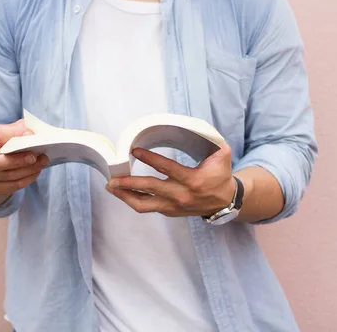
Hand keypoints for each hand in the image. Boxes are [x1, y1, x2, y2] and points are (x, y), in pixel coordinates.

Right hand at [0, 120, 48, 197]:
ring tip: (42, 162)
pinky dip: (27, 179)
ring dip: (28, 170)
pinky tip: (36, 171)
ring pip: (8, 176)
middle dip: (18, 160)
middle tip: (35, 157)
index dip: (15, 134)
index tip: (31, 134)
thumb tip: (31, 135)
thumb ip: (20, 128)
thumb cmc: (8, 138)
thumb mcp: (12, 128)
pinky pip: (13, 186)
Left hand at [105, 144, 235, 216]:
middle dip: (129, 183)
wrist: (225, 202)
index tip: (134, 151)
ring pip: (144, 205)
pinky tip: (122, 192)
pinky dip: (133, 200)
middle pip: (150, 189)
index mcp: (193, 180)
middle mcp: (181, 196)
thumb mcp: (221, 153)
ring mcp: (174, 206)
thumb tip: (195, 125)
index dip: (149, 159)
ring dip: (125, 196)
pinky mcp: (169, 212)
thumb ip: (210, 138)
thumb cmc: (220, 174)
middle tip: (112, 178)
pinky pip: (147, 207)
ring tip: (111, 187)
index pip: (167, 169)